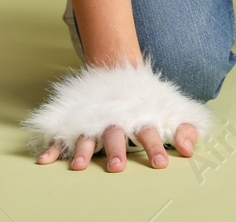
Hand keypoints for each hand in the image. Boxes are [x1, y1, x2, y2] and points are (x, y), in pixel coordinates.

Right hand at [24, 61, 214, 172]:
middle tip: (117, 167)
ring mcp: (93, 121)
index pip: (148, 132)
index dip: (155, 147)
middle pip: (115, 134)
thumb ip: (184, 129)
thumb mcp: (170, 112)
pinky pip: (60, 136)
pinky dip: (52, 148)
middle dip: (116, 150)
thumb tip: (190, 148)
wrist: (116, 68)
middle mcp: (115, 119)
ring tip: (80, 165)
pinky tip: (45, 160)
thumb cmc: (147, 102)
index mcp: (138, 117)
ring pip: (87, 135)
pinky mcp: (75, 124)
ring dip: (83, 150)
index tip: (161, 163)